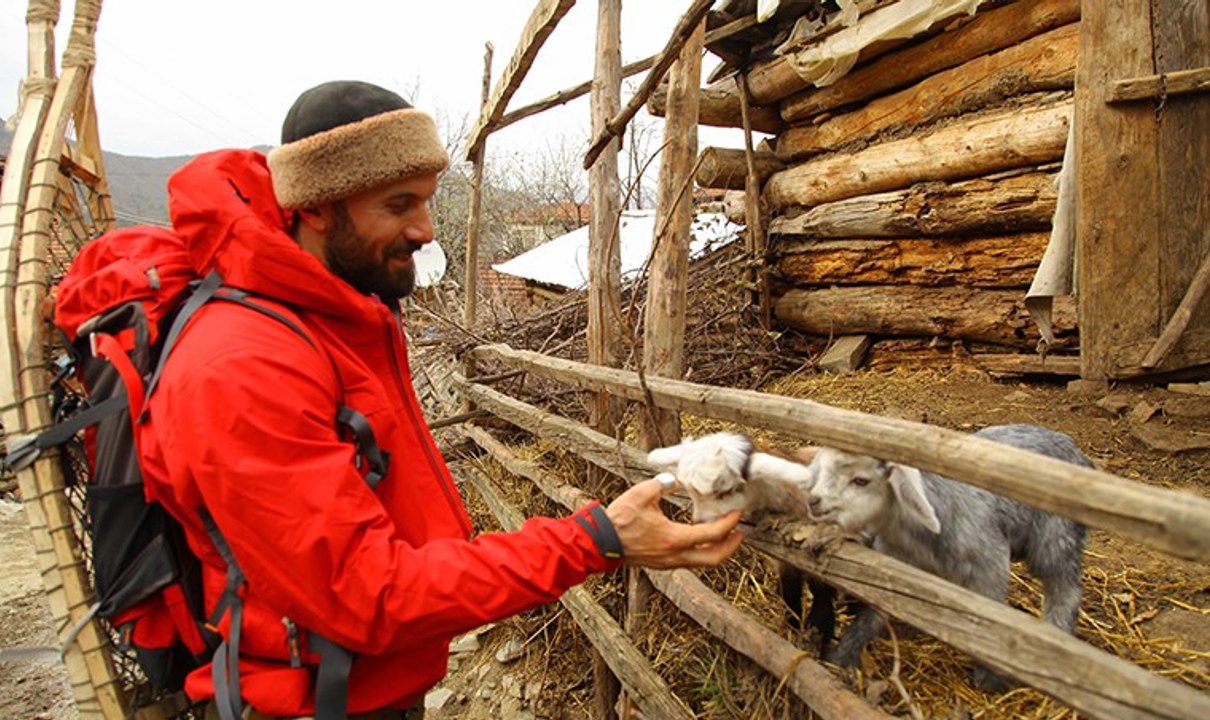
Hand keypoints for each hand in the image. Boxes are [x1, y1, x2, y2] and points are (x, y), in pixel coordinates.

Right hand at [604, 477, 743, 567]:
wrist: (600, 543)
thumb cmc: (620, 520)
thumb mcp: (642, 494)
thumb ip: (662, 484)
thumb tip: (674, 480)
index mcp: (675, 538)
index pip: (712, 534)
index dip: (728, 523)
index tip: (736, 514)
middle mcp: (675, 555)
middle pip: (714, 559)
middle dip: (731, 547)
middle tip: (740, 533)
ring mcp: (669, 562)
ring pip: (702, 562)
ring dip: (717, 551)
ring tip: (724, 536)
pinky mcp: (662, 563)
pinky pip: (690, 561)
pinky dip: (701, 551)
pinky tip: (700, 539)